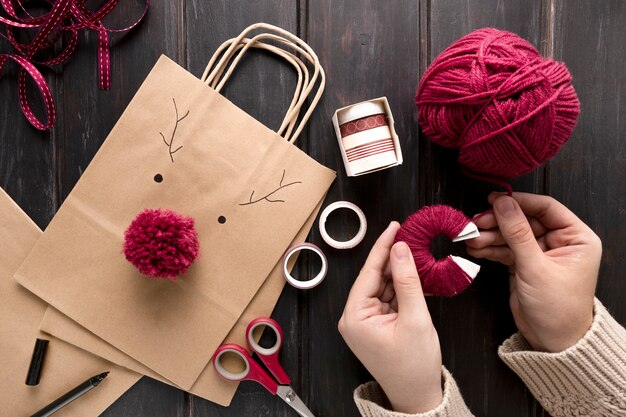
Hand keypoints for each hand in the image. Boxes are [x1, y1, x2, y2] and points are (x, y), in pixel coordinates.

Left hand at [338, 222, 442, 412]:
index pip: (368, 272)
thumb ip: (408, 281)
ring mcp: (365, 321)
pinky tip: (415, 274)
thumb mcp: (415, 319)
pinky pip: (388, 298)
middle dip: (393, 258)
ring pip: (383, 286)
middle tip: (410, 236)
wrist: (418, 397)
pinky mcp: (376, 324)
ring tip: (417, 252)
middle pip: (375, 278)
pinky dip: (402, 287)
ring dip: (400, 272)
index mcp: (354, 317)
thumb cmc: (414, 366)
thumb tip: (401, 250)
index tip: (394, 227)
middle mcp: (354, 318)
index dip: (383, 247)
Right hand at [466, 192, 600, 351]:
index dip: (519, 202)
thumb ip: (517, 233)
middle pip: (524, 220)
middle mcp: (560, 242)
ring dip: (490, 236)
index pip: (546, 208)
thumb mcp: (535, 267)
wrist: (551, 342)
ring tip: (472, 239)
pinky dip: (490, 248)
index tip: (494, 200)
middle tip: (476, 222)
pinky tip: (477, 248)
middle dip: (498, 222)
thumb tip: (503, 204)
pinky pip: (505, 249)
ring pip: (511, 234)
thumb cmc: (557, 309)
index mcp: (576, 238)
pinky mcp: (525, 264)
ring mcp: (540, 253)